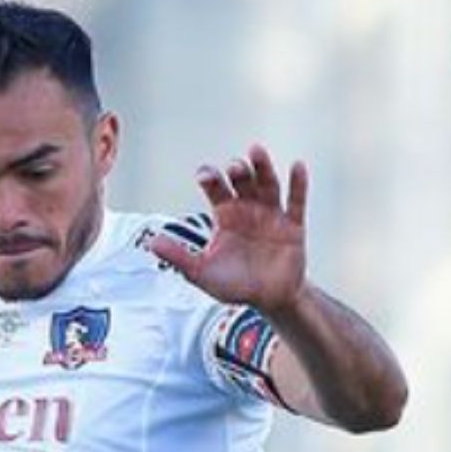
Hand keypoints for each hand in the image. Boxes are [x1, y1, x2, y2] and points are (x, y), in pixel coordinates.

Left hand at [148, 144, 307, 314]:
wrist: (269, 300)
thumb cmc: (235, 284)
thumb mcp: (203, 273)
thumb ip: (180, 257)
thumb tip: (153, 243)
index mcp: (226, 216)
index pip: (217, 189)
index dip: (211, 178)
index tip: (205, 175)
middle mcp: (248, 209)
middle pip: (243, 181)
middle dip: (238, 170)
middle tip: (234, 167)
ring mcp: (272, 215)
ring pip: (268, 185)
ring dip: (263, 167)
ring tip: (256, 151)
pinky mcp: (293, 226)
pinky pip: (296, 202)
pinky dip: (298, 184)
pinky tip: (297, 166)